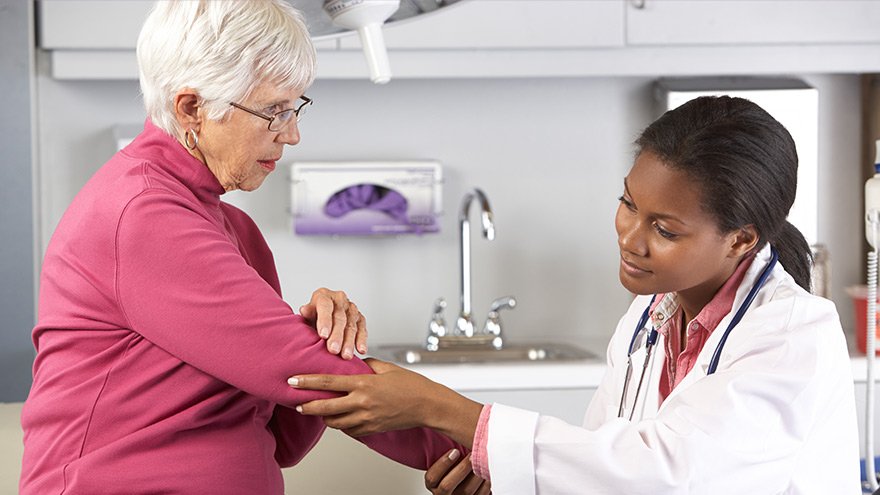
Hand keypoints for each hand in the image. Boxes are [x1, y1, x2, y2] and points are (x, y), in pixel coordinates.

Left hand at [291, 358, 434, 434]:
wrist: (427, 405)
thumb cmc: (411, 385)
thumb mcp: (387, 368)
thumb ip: (367, 365)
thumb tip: (353, 363)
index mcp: (364, 383)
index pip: (328, 381)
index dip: (308, 381)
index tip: (293, 380)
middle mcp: (362, 402)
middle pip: (325, 406)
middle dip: (307, 405)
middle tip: (297, 404)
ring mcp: (366, 418)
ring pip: (335, 422)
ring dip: (324, 417)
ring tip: (317, 411)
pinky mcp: (371, 429)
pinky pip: (349, 430)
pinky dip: (341, 425)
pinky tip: (339, 418)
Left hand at [299, 287, 365, 359]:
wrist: (323, 318)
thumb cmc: (313, 317)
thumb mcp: (307, 314)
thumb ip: (307, 313)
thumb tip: (304, 311)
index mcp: (324, 296)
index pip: (325, 306)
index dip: (325, 321)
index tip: (323, 335)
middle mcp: (339, 299)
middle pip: (339, 318)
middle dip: (337, 335)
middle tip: (333, 349)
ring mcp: (351, 308)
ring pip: (351, 325)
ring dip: (349, 342)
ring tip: (345, 355)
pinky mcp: (360, 318)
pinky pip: (362, 329)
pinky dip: (362, 340)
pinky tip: (361, 349)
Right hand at [425, 449, 490, 494]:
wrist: (464, 487)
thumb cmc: (455, 470)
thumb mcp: (445, 463)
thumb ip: (447, 454)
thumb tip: (452, 429)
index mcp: (433, 484)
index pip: (431, 477)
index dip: (443, 464)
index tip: (455, 451)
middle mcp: (442, 494)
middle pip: (447, 486)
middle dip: (461, 468)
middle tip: (472, 455)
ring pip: (466, 492)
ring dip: (476, 475)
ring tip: (483, 461)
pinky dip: (486, 485)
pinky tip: (488, 473)